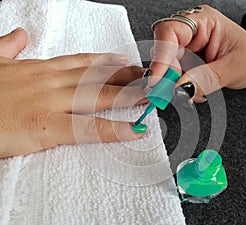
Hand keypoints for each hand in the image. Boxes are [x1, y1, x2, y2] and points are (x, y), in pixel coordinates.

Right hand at [0, 28, 146, 157]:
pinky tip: (136, 129)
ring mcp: (51, 103)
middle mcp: (50, 82)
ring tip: (150, 96)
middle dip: (125, 77)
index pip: (80, 63)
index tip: (123, 61)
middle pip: (96, 77)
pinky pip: (90, 129)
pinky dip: (116, 129)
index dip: (105, 62)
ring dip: (129, 95)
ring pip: (99, 96)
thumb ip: (9, 48)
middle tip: (147, 77)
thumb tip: (19, 35)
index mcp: (39, 70)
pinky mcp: (46, 127)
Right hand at [150, 5, 245, 101]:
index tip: (156, 80)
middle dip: (166, 74)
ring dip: (172, 82)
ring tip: (188, 94)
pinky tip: (191, 90)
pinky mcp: (186, 56)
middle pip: (164, 49)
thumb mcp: (233, 69)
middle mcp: (191, 28)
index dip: (160, 57)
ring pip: (166, 62)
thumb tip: (180, 90)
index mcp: (204, 20)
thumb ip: (206, 79)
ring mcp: (187, 42)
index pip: (170, 32)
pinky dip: (178, 84)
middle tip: (169, 94)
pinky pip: (173, 70)